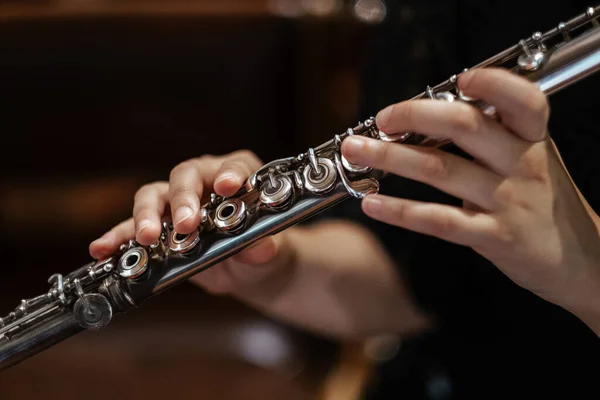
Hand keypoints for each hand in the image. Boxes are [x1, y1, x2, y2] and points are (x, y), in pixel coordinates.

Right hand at [89, 150, 294, 294]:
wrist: (249, 269)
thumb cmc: (264, 247)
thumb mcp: (271, 250)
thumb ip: (265, 247)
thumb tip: (261, 248)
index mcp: (238, 176)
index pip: (233, 166)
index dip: (230, 173)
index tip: (228, 186)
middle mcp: (204, 182)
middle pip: (185, 177)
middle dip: (182, 199)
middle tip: (185, 224)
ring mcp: (177, 204)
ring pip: (154, 197)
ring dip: (146, 215)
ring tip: (146, 237)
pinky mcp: (160, 228)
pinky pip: (132, 229)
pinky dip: (118, 237)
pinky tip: (102, 249)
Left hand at [341, 68, 599, 331]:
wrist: (580, 261)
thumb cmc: (544, 203)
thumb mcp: (530, 160)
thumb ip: (492, 138)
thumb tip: (428, 117)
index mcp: (533, 139)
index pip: (523, 99)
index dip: (493, 83)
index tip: (457, 79)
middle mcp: (523, 164)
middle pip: (465, 125)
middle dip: (415, 115)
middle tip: (381, 119)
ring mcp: (508, 201)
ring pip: (441, 169)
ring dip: (391, 157)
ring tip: (356, 150)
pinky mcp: (493, 237)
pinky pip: (438, 220)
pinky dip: (400, 211)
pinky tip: (371, 203)